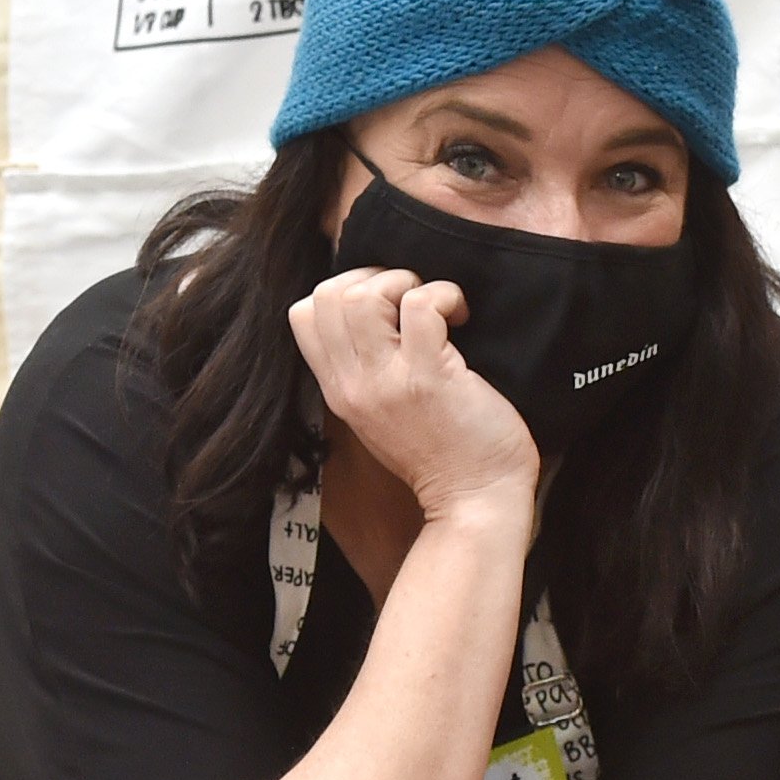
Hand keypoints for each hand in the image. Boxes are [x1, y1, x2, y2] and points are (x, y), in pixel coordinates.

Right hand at [288, 266, 533, 520]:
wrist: (475, 501)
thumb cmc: (442, 454)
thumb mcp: (381, 415)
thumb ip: (366, 371)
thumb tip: (376, 315)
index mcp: (339, 391)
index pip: (303, 315)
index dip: (344, 290)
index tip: (385, 306)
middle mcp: (354, 385)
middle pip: (327, 295)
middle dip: (375, 278)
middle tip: (411, 301)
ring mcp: (388, 382)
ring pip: (363, 295)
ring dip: (405, 283)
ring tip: (435, 307)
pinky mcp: (429, 377)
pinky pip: (420, 304)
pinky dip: (444, 295)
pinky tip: (461, 316)